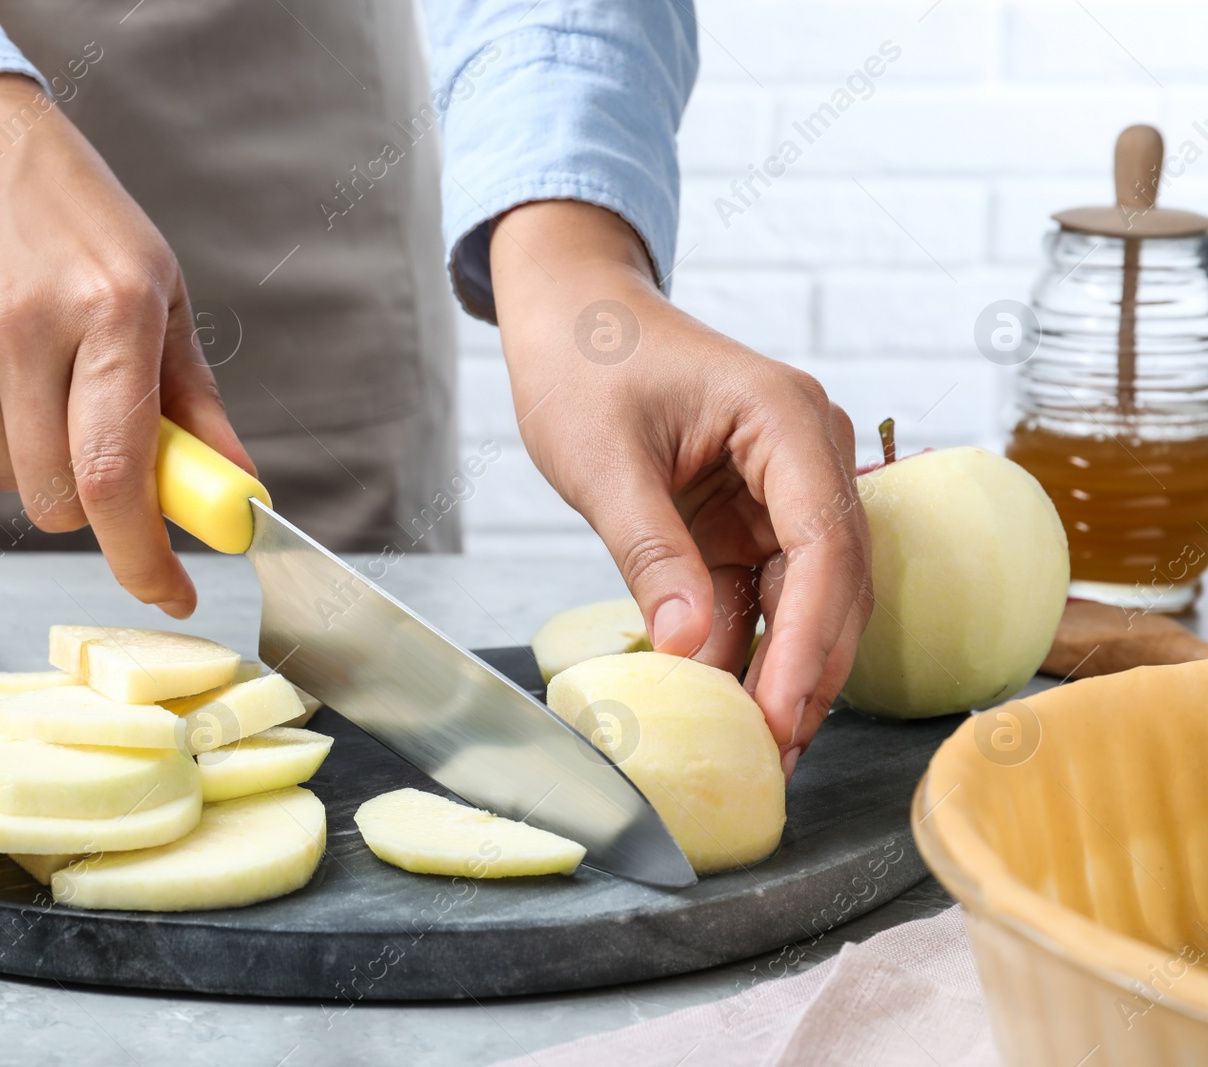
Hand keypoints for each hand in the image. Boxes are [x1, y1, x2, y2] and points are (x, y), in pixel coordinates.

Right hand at [0, 75, 253, 615]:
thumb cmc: (79, 221)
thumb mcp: (161, 294)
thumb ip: (196, 408)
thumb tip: (237, 497)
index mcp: (112, 310)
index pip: (116, 476)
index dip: (144, 557)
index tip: (173, 593)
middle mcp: (25, 324)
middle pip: (55, 498)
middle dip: (90, 504)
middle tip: (103, 451)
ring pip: (2, 478)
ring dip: (34, 458)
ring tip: (41, 375)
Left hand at [490, 201, 871, 775]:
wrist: (570, 316)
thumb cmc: (584, 361)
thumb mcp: (604, 462)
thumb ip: (650, 553)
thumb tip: (690, 647)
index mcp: (785, 419)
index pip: (824, 544)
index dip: (808, 640)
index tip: (780, 714)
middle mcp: (805, 451)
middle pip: (832, 579)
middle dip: (807, 670)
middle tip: (777, 755)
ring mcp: (781, 485)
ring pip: (803, 594)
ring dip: (780, 667)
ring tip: (759, 749)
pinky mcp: (749, 513)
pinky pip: (759, 589)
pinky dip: (744, 644)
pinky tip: (727, 702)